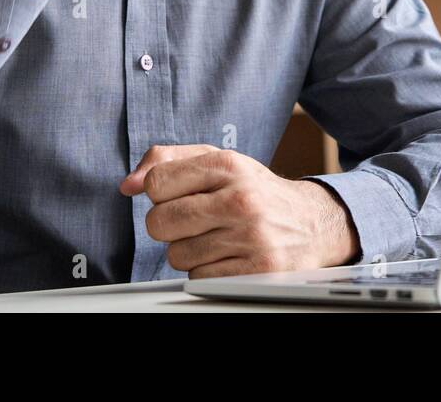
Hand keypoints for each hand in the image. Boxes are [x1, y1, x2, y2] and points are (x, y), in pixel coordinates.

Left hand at [119, 145, 359, 277]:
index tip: (178, 195)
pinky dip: (207, 272)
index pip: (157, 182)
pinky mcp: (257, 271)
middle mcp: (241, 199)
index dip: (159, 193)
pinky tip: (228, 257)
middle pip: (159, 223)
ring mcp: (251, 237)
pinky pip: (199, 279)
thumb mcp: (218, 162)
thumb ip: (168, 162)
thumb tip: (128, 185)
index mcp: (228, 164)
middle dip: (168, 226)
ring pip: (177, 256)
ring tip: (216, 238)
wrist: (312, 223)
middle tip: (192, 222)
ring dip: (190, 251)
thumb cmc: (255, 192)